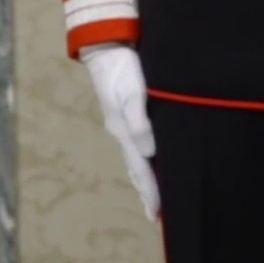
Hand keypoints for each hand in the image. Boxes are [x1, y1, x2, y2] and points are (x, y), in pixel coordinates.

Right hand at [81, 43, 157, 220]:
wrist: (105, 46)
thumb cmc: (122, 69)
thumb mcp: (131, 93)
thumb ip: (140, 121)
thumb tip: (150, 152)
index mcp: (124, 131)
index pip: (141, 169)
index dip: (150, 192)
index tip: (158, 216)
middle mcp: (122, 131)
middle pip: (136, 168)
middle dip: (146, 191)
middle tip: (156, 216)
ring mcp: (122, 123)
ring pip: (136, 158)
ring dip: (144, 178)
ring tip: (152, 197)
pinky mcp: (126, 113)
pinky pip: (137, 144)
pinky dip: (143, 160)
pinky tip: (149, 159)